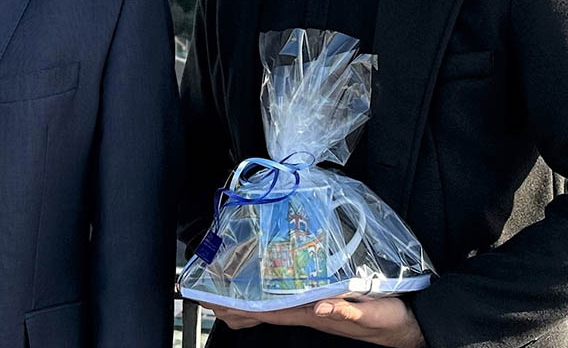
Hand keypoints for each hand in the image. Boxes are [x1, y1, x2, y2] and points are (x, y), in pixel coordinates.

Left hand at [208, 296, 424, 347]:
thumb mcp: (375, 312)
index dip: (247, 308)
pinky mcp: (324, 305)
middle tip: (209, 300)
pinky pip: (290, 302)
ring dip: (250, 304)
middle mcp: (312, 313)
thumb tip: (320, 305)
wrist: (412, 327)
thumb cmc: (394, 320)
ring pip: (276, 307)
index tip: (222, 304)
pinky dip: (270, 299)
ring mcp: (317, 311)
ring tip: (224, 299)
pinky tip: (261, 294)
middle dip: (238, 307)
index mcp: (318, 314)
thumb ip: (349, 309)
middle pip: (268, 310)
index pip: (274, 311)